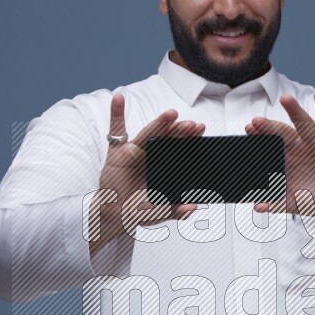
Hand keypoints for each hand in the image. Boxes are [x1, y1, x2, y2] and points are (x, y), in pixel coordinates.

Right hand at [89, 94, 204, 253]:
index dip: (190, 140)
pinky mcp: (117, 151)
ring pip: (148, 133)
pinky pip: (115, 130)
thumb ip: (176, 211)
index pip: (180, 150)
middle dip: (180, 131)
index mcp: (165, 166)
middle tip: (191, 125)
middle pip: (167, 139)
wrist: (113, 215)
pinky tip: (119, 98)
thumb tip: (194, 207)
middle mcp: (152, 155)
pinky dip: (116, 113)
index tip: (201, 130)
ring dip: (159, 123)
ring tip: (171, 114)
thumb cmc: (137, 211)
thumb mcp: (159, 213)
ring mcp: (134, 151)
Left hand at [246, 91, 314, 216]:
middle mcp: (299, 147)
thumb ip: (278, 203)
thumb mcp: (296, 204)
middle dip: (269, 127)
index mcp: (287, 161)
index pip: (270, 146)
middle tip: (257, 121)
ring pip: (304, 123)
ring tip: (285, 99)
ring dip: (295, 111)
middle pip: (282, 133)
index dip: (259, 138)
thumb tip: (257, 207)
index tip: (248, 130)